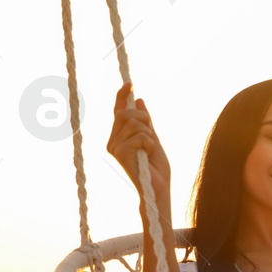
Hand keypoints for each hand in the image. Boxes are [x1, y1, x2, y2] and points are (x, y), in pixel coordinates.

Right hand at [106, 83, 169, 203]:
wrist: (158, 188)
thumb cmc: (156, 168)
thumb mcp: (153, 138)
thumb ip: (145, 122)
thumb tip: (139, 100)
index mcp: (119, 137)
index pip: (118, 112)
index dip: (122, 96)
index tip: (130, 83)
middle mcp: (112, 141)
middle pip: (125, 113)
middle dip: (144, 119)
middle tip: (152, 135)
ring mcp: (114, 147)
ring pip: (133, 122)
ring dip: (148, 133)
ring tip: (149, 149)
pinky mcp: (119, 153)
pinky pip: (140, 135)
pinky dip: (149, 143)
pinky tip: (147, 154)